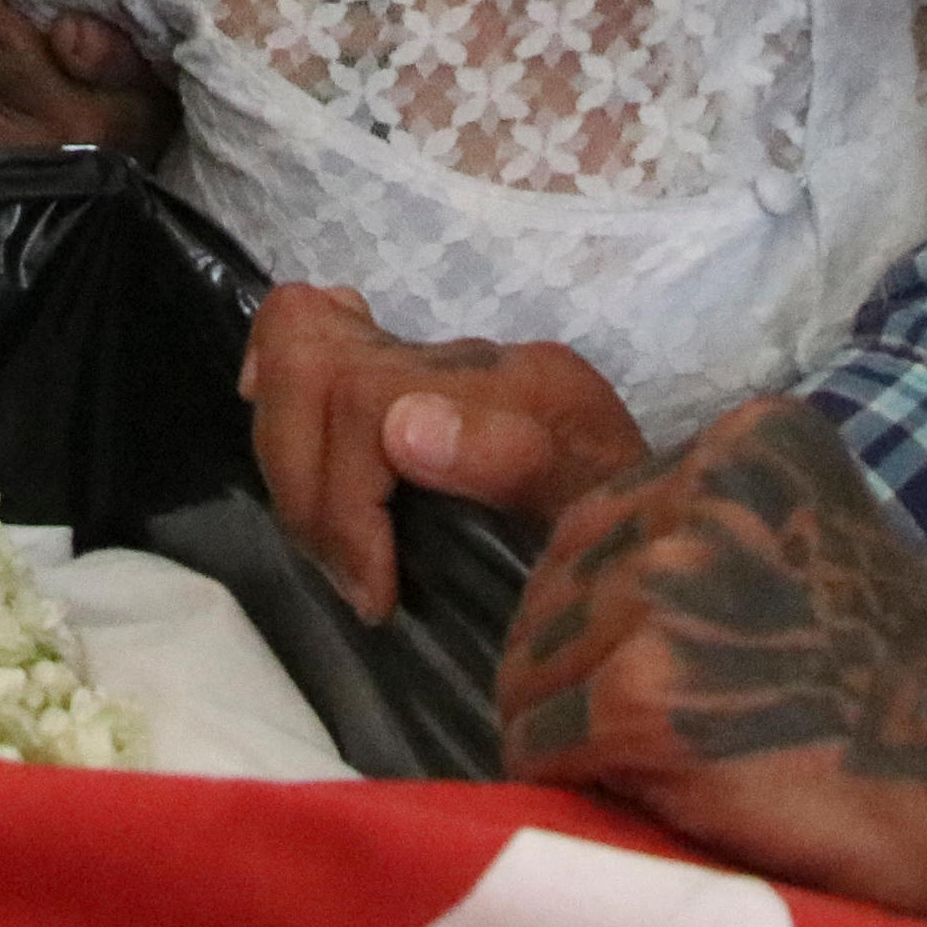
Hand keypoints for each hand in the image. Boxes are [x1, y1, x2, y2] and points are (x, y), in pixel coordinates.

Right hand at [244, 284, 643, 623]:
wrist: (646, 533)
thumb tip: (403, 428)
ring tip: (341, 548)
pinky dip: (280, 386)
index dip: (345, 506)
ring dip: (291, 461)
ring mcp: (428, 356)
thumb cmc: (622, 541)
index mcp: (518, 382)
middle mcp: (464, 354)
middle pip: (311, 364)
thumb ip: (516, 463)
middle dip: (306, 488)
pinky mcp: (404, 375)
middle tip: (355, 577)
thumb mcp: (597, 513)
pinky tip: (310, 454)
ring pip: (295, 344)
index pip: (368, 399)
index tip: (377, 595)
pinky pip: (306, 331)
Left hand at [500, 399, 926, 926]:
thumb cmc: (900, 685)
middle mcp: (701, 492)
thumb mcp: (813, 542)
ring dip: (571, 723)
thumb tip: (578, 575)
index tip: (669, 659)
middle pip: (554, 585)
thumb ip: (707, 529)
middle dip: (580, 662)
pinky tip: (647, 790)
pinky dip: (572, 778)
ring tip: (657, 760)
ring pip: (533, 663)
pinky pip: (540, 739)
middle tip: (656, 724)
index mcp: (749, 440)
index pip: (596, 518)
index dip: (610, 606)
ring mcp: (670, 588)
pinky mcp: (643, 692)